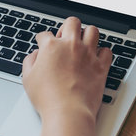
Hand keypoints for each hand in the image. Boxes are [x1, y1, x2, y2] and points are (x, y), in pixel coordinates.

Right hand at [22, 16, 111, 135]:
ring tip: (83, 42)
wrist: (68, 112)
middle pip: (72, 22)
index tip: (43, 44)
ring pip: (93, 31)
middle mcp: (71, 45)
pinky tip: (95, 57)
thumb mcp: (28, 78)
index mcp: (51, 46)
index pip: (44, 34)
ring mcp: (88, 54)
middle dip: (67, 27)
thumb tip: (35, 55)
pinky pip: (107, 51)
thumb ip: (29, 61)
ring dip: (87, 34)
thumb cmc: (47, 98)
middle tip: (64, 38)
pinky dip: (102, 52)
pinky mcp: (101, 66)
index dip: (41, 40)